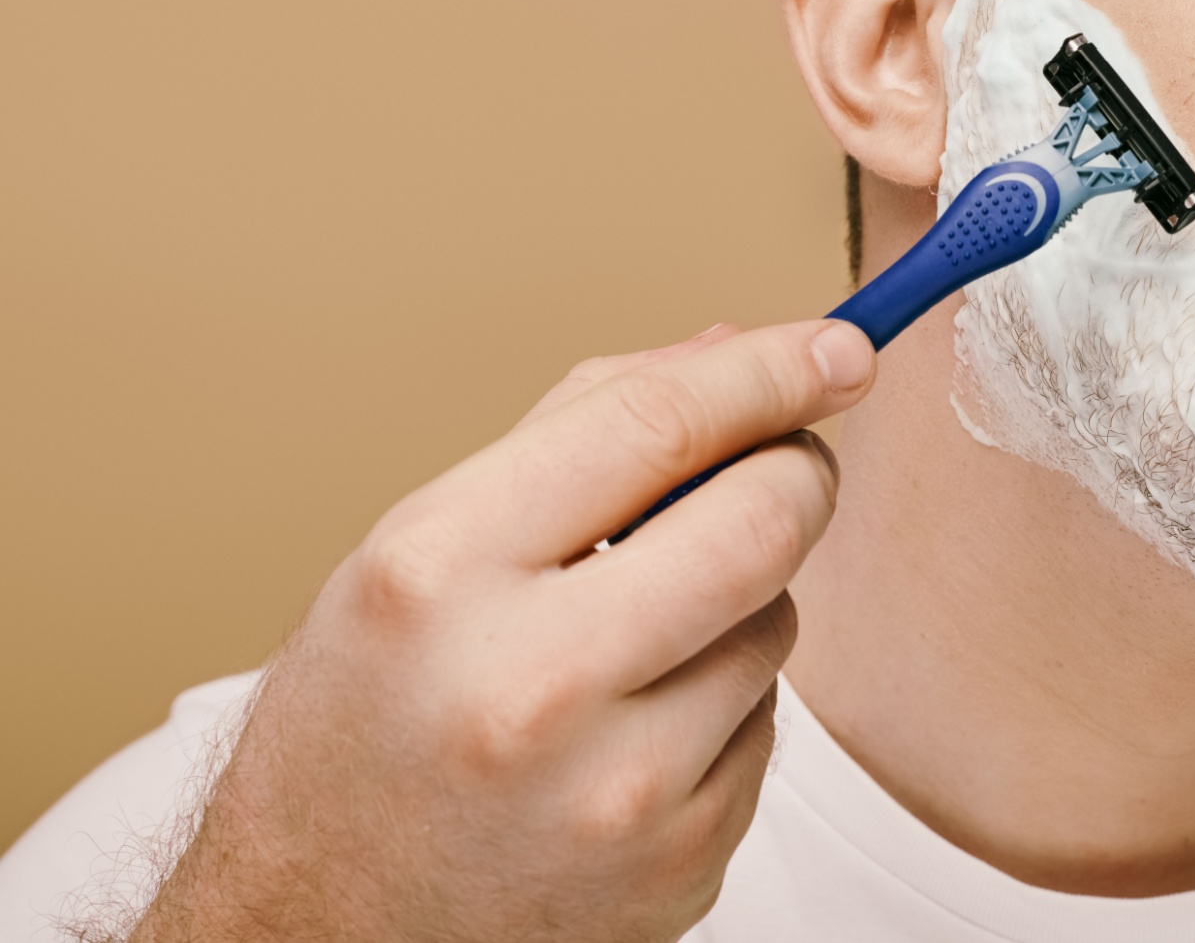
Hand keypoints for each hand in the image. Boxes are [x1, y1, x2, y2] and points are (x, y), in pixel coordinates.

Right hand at [130, 319, 875, 942]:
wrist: (320, 922)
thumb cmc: (370, 716)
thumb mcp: (425, 547)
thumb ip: (583, 432)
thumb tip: (736, 353)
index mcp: (438, 572)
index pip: (656, 426)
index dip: (770, 371)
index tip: (838, 345)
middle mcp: (525, 687)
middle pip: (760, 521)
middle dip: (796, 471)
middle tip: (783, 464)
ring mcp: (611, 793)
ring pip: (777, 625)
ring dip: (742, 602)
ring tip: (638, 640)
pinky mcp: (677, 867)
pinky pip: (766, 728)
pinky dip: (727, 704)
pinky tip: (637, 732)